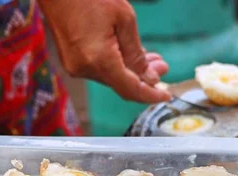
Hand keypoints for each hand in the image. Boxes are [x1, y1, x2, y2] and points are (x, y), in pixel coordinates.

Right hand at [38, 0, 170, 102]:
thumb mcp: (124, 19)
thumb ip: (137, 53)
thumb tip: (149, 78)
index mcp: (99, 60)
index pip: (130, 89)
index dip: (150, 95)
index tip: (166, 95)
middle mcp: (84, 68)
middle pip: (122, 85)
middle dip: (145, 79)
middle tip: (163, 67)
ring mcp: (75, 66)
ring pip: (112, 77)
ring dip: (132, 71)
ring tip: (152, 58)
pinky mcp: (71, 60)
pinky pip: (100, 69)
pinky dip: (117, 65)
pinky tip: (129, 54)